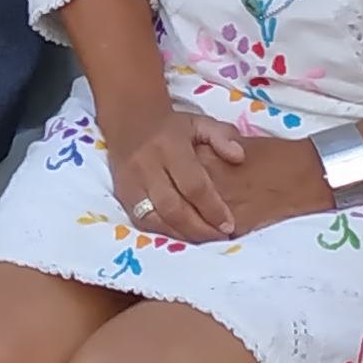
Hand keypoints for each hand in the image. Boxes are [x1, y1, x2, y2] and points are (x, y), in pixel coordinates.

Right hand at [102, 104, 333, 243]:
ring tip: (206, 244)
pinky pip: (141, 220)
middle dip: (199, 228)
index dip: (213, 207)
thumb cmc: (173, 124)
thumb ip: (222, 137)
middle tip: (223, 239)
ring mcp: (131, 181)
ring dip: (180, 234)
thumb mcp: (200, 122)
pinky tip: (181, 240)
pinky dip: (161, 233)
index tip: (231, 224)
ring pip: (154, 218)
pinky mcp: (121, 193)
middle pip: (173, 207)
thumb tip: (240, 155)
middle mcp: (148, 165)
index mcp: (170, 146)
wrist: (128, 119)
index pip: (195, 183)